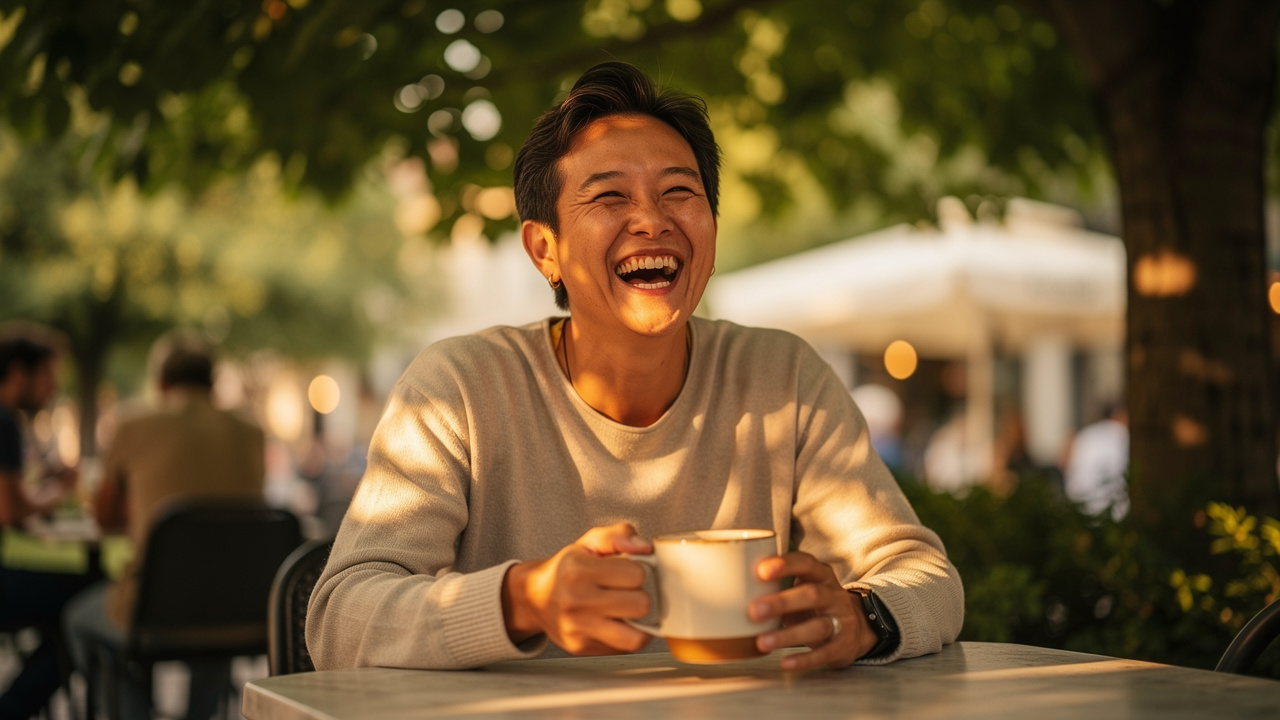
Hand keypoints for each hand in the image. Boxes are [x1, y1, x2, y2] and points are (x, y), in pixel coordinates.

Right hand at [502, 523, 653, 654]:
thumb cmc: (567, 569)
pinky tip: (614, 623)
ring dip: (638, 623)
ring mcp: (578, 629)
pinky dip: (625, 636)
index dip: (637, 571)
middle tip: (626, 592)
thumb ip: (619, 535)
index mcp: (579, 570)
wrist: (535, 597)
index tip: (625, 571)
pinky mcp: (581, 648)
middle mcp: (576, 601)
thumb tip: (645, 547)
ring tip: (627, 612)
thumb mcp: (589, 542)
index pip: (636, 574)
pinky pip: (623, 650)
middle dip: (639, 596)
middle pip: (640, 605)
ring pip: (636, 638)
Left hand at [749, 552, 877, 670]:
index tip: (761, 571)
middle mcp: (833, 595)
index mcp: (820, 575)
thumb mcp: (801, 588)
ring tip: (762, 642)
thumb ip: (776, 587)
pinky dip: (804, 659)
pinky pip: (824, 652)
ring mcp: (841, 620)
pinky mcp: (843, 645)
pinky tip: (785, 662)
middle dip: (782, 602)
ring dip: (788, 635)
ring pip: (818, 626)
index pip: (806, 563)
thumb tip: (733, 591)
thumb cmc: (815, 605)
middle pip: (811, 595)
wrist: (855, 628)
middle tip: (754, 611)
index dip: (785, 565)